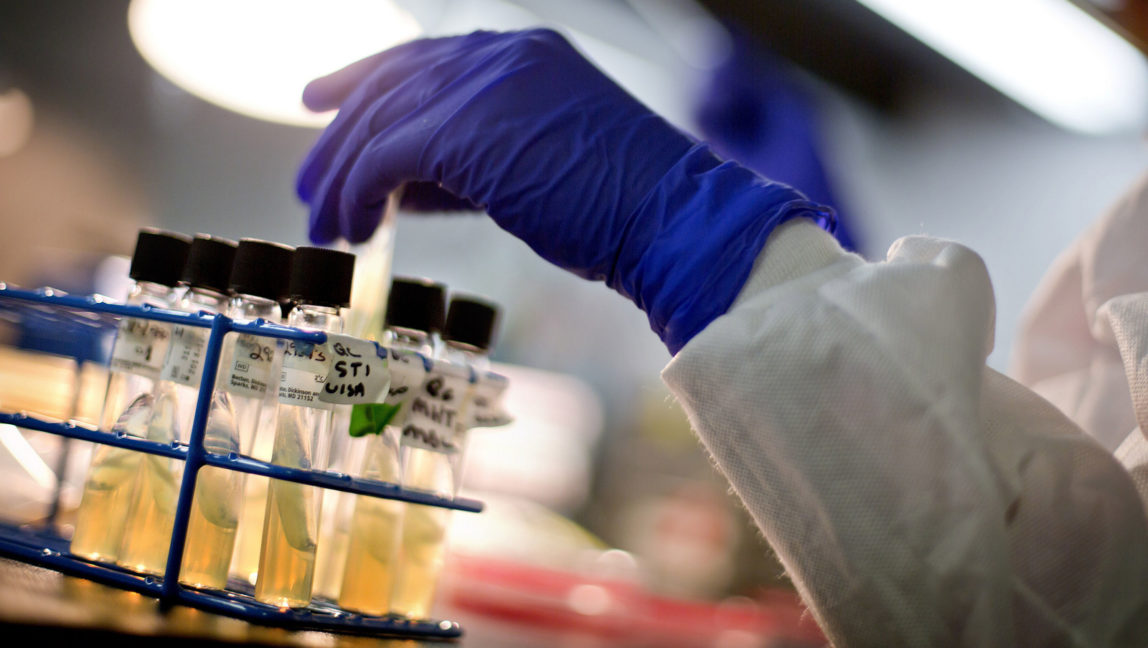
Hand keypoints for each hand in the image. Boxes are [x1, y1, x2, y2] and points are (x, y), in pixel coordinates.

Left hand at [297, 29, 833, 352]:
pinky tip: (352, 226)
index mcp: (523, 53)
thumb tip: (399, 184)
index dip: (364, 81)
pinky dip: (358, 192)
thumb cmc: (620, 208)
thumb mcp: (536, 168)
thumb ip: (468, 162)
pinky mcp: (467, 130)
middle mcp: (500, 54)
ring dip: (341, 175)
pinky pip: (385, 154)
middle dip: (339, 134)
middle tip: (310, 182)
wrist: (671, 220)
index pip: (424, 59)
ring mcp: (485, 85)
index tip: (324, 103)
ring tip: (324, 221)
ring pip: (380, 120)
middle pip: (391, 83)